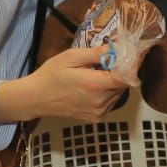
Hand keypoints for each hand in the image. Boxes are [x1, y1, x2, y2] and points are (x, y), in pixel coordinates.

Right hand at [0, 47, 125, 122]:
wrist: (36, 98)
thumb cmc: (51, 75)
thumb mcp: (71, 57)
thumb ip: (95, 53)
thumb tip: (115, 48)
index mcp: (95, 85)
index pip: (126, 76)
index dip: (130, 65)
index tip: (129, 55)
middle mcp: (101, 101)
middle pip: (123, 84)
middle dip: (119, 72)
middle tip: (106, 62)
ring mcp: (99, 112)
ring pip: (118, 94)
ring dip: (113, 83)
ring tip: (96, 74)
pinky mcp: (96, 118)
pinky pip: (110, 102)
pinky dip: (107, 93)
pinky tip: (92, 87)